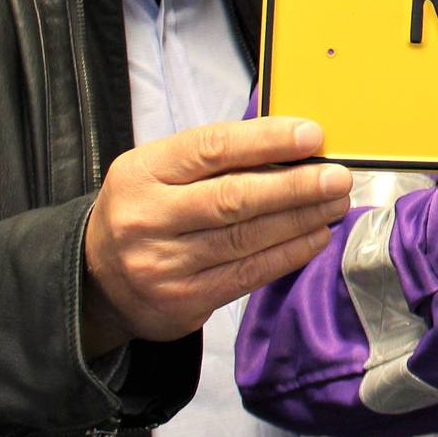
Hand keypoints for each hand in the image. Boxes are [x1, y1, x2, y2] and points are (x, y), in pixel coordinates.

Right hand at [82, 117, 350, 356]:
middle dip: (295, 186)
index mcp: (142, 172)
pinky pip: (248, 273)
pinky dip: (289, 254)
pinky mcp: (183, 300)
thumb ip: (218, 156)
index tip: (311, 136)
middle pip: (233, 198)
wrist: (100, 279)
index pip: (210, 149)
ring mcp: (163, 264)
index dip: (265, 141)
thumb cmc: (150, 209)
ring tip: (335, 204)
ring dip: (301, 219)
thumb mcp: (162, 171)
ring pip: (246, 238)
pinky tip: (315, 237)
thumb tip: (295, 145)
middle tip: (337, 177)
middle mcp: (147, 218)